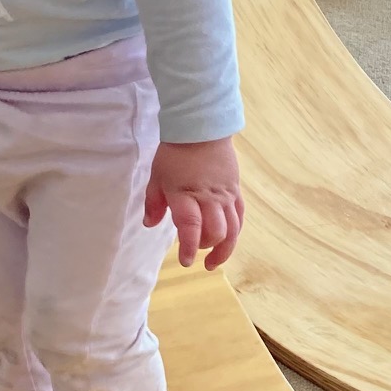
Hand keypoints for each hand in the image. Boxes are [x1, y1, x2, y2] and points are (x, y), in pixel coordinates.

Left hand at [144, 137, 243, 269]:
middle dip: (205, 247)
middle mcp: (209, 198)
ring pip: (233, 229)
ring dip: (224, 248)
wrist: (202, 129)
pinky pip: (239, 217)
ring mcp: (225, 195)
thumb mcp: (157, 177)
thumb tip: (150, 224)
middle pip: (216, 232)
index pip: (191, 227)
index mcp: (185, 194)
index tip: (185, 261)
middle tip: (193, 251)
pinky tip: (226, 239)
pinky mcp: (235, 191)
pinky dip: (234, 232)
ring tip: (213, 260)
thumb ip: (153, 203)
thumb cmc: (175, 154)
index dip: (188, 247)